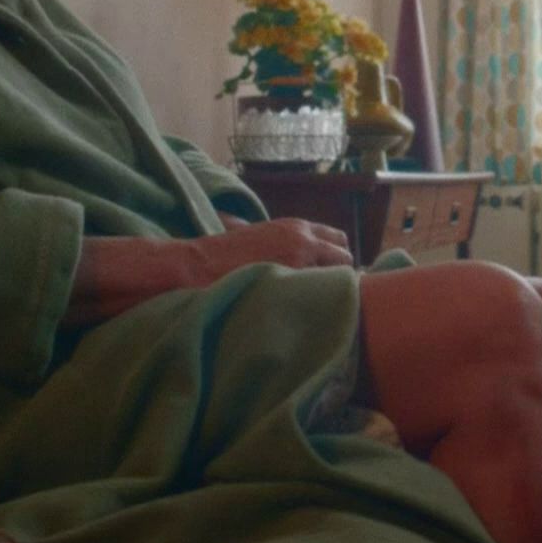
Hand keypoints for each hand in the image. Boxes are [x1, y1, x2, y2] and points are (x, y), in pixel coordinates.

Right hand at [65, 220, 351, 326]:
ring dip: (337, 290)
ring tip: (326, 308)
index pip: (338, 238)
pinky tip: (314, 316)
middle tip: (334, 295)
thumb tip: (296, 253)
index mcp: (296, 227)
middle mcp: (304, 240)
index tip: (334, 275)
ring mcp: (299, 262)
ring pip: (341, 278)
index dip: (338, 258)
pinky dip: (324, 304)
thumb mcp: (254, 235)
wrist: (195, 265)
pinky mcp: (290, 283)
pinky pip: (323, 296)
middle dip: (344, 275)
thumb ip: (280, 242)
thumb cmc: (220, 253)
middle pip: (347, 257)